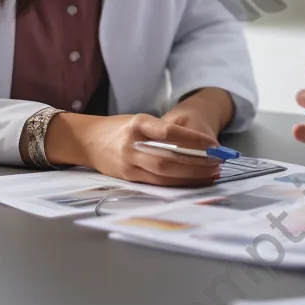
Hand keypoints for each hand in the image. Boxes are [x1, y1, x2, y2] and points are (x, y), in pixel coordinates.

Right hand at [47, 112, 223, 186]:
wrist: (87, 140)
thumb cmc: (120, 128)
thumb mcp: (140, 121)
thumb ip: (163, 130)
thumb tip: (200, 143)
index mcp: (137, 124)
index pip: (168, 132)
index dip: (193, 139)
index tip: (213, 144)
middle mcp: (132, 145)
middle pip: (168, 158)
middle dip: (197, 163)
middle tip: (218, 162)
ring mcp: (128, 164)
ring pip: (164, 174)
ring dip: (191, 176)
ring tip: (212, 173)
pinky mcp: (127, 178)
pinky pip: (156, 183)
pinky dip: (177, 183)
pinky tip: (193, 181)